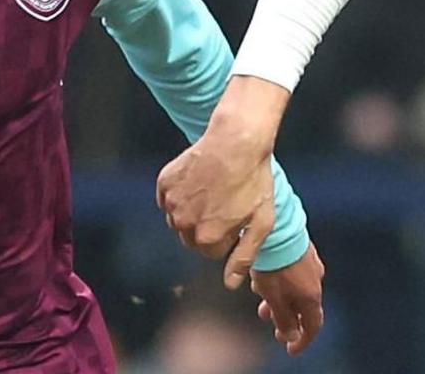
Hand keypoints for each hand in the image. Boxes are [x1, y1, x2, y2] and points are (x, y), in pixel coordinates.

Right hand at [157, 77, 291, 287]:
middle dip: (208, 227)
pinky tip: (200, 180)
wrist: (237, 140)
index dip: (228, 234)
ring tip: (213, 190)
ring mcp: (171, 203)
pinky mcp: (164, 183)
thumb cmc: (254, 180)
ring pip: (178, 220)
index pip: (212, 252)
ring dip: (193, 211)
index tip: (238, 215)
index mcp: (207, 238)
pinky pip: (168, 198)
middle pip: (192, 238)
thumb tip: (229, 284)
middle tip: (226, 202)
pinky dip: (180, 193)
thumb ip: (243, 257)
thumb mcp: (261, 222)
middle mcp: (183, 224)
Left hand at [252, 243, 324, 355]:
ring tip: (262, 299)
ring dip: (281, 299)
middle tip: (272, 323)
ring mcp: (310, 263)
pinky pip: (294, 274)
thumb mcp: (274, 298)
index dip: (302, 340)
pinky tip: (265, 278)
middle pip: (304, 307)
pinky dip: (282, 283)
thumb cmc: (274, 263)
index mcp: (311, 295)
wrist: (277, 228)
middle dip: (286, 318)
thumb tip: (291, 335)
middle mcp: (315, 280)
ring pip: (297, 289)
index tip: (291, 348)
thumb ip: (283, 318)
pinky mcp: (302, 250)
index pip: (313, 325)